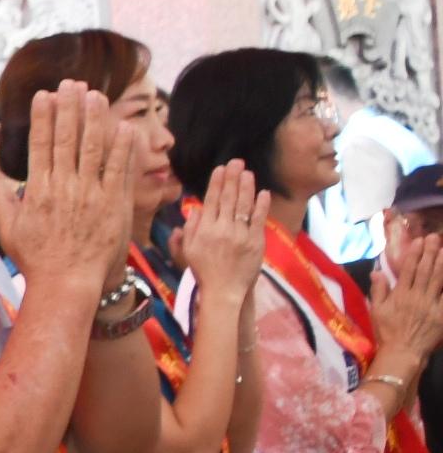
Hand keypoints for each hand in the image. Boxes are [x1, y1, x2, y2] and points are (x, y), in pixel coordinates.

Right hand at [0, 83, 137, 294]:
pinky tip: (125, 127)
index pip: (41, 144)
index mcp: (39, 190)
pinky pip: (120, 170)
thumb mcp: (10, 230)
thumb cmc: (37, 260)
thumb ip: (1, 201)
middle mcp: (64, 187)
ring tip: (96, 95)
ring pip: (94, 148)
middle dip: (69, 107)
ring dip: (95, 119)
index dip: (43, 116)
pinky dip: (123, 148)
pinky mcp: (114, 205)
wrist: (68, 284)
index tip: (45, 95)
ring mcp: (91, 195)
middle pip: (67, 138)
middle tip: (72, 84)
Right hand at [168, 160, 265, 306]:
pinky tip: (263, 192)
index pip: (211, 201)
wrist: (224, 291)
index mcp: (204, 230)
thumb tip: (194, 210)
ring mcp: (240, 235)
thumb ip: (190, 229)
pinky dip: (261, 205)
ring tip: (247, 172)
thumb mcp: (188, 251)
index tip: (220, 169)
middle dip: (232, 178)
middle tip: (236, 162)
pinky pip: (259, 220)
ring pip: (243, 206)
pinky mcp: (255, 242)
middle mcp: (222, 229)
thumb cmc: (204, 271)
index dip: (216, 183)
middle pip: (228, 199)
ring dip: (246, 187)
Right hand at [372, 234, 442, 365]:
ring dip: (441, 263)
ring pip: (438, 280)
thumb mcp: (376, 311)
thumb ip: (378, 290)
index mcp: (400, 295)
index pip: (407, 270)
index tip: (418, 241)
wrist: (403, 353)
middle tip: (434, 237)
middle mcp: (416, 297)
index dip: (413, 254)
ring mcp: (431, 305)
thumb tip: (377, 271)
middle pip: (425, 271)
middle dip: (429, 253)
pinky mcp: (442, 315)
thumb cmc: (387, 332)